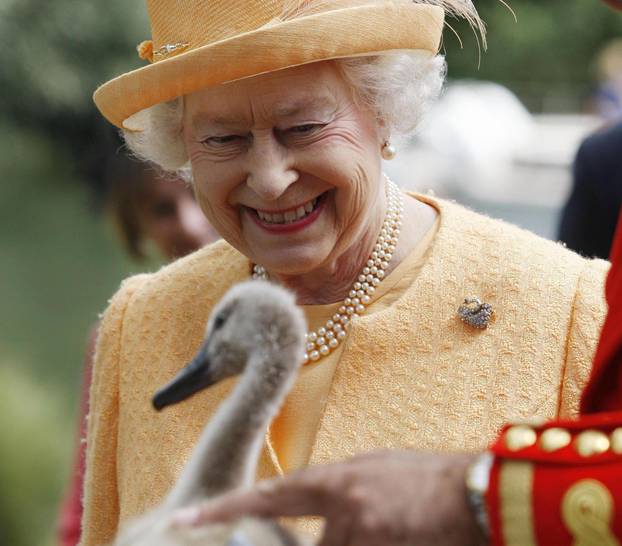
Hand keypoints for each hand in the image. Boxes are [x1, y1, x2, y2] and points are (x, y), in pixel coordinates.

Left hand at [172, 450, 484, 545]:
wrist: (474, 493)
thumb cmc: (423, 478)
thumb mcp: (372, 469)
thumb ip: (337, 488)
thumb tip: (314, 503)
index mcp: (336, 480)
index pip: (269, 498)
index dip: (224, 510)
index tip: (183, 521)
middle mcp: (342, 510)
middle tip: (346, 523)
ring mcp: (363, 537)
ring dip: (349, 542)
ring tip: (381, 521)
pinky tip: (389, 532)